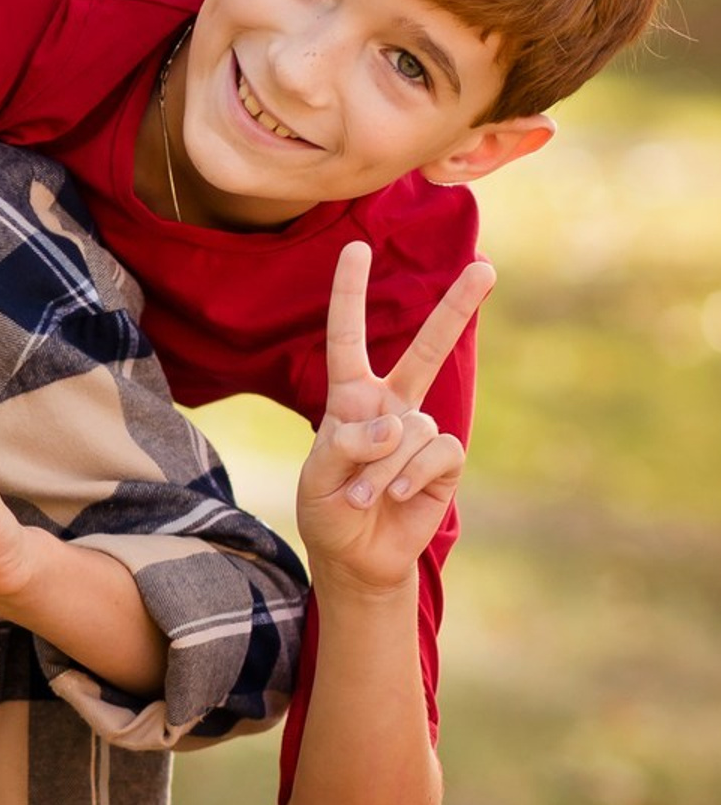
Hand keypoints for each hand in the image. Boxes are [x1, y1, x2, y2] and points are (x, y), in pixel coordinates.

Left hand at [296, 242, 493, 594]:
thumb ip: (346, 445)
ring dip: (381, 467)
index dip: (349, 295)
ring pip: (410, 430)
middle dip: (455, 310)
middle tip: (486, 267)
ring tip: (362, 496)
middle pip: (424, 350)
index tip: (356, 249)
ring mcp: (420, 432)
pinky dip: (408, 475)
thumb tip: (396, 424)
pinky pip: (435, 453)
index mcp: (350, 398)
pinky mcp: (444, 461)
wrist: (357, 555)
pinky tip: (393, 496)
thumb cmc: (328, 510)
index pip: (349, 338)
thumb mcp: (318, 477)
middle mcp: (390, 406)